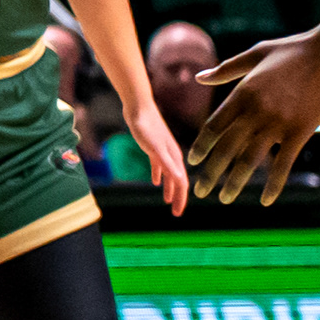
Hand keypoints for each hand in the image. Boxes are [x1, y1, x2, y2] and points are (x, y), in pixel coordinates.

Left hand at [121, 102, 191, 216]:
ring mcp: (163, 150)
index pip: (181, 183)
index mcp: (175, 157)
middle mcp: (172, 155)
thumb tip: (180, 181)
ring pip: (169, 173)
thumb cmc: (146, 126)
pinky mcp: (153, 145)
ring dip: (169, 187)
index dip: (181, 199)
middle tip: (175, 213)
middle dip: (177, 197)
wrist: (138, 106)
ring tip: (167, 200)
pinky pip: (159, 165)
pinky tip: (156, 182)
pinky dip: (159, 175)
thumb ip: (166, 164)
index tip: (178, 213)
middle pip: (177, 180)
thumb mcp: (155, 148)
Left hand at [190, 30, 319, 206]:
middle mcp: (255, 110)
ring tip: (225, 199)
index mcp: (242, 92)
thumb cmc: (296, 49)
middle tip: (199, 191)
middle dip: (210, 173)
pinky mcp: (301, 131)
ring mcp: (278, 122)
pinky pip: (283, 164)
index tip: (192, 161)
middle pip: (226, 148)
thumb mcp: (256, 53)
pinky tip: (266, 200)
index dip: (201, 146)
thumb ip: (227, 69)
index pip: (214, 126)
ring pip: (250, 160)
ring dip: (235, 183)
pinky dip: (273, 185)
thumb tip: (199, 77)